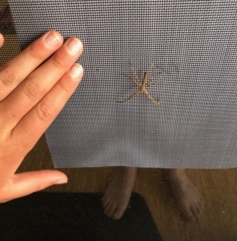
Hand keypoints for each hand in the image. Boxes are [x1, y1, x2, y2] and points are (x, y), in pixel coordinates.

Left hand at [0, 31, 82, 202]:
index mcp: (13, 146)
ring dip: (31, 56)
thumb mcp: (5, 189)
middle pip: (31, 91)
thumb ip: (35, 182)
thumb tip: (63, 179)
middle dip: (54, 66)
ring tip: (51, 38)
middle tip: (72, 46)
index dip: (62, 91)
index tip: (77, 72)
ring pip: (8, 78)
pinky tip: (0, 36)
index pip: (44, 113)